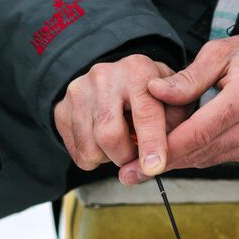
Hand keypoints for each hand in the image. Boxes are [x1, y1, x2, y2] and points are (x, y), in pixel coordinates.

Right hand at [52, 54, 188, 178]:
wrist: (115, 78)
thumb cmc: (151, 92)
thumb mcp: (175, 98)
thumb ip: (177, 122)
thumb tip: (162, 153)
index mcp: (138, 70)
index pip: (145, 112)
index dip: (151, 143)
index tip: (154, 167)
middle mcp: (104, 77)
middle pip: (109, 134)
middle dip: (126, 156)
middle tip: (135, 157)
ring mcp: (78, 92)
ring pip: (90, 148)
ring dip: (109, 158)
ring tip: (120, 143)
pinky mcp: (61, 108)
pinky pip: (77, 152)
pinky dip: (93, 157)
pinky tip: (102, 141)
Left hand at [117, 36, 238, 182]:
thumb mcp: (218, 53)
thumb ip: (186, 77)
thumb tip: (152, 91)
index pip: (200, 130)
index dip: (165, 148)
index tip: (134, 162)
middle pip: (201, 150)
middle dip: (162, 161)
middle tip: (127, 173)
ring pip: (207, 158)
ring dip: (175, 161)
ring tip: (140, 167)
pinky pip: (217, 158)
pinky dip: (193, 156)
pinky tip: (171, 154)